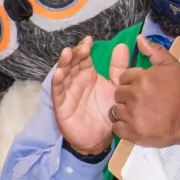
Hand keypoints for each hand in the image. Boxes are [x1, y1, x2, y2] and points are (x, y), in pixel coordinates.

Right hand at [50, 37, 122, 156]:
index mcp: (88, 75)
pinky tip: (60, 73)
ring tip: (67, 54)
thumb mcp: (115, 87)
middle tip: (81, 48)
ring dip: (64, 64)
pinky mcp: (61, 105)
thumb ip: (118, 69)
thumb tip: (122, 45)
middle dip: (75, 54)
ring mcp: (67, 92)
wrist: (100, 138)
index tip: (89, 41)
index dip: (84, 48)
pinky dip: (57, 82)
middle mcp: (76, 81)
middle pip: (72, 63)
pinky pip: (58, 92)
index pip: (84, 58)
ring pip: (63, 74)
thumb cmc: (107, 112)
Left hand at [110, 37, 179, 147]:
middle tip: (142, 101)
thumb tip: (139, 38)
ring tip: (139, 113)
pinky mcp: (132, 132)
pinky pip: (117, 127)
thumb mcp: (172, 66)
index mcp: (141, 79)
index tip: (144, 88)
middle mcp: (134, 96)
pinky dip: (123, 126)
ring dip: (124, 111)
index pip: (124, 77)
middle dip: (127, 96)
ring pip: (115, 110)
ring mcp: (132, 115)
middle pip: (118, 93)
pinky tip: (135, 123)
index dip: (133, 82)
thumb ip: (155, 51)